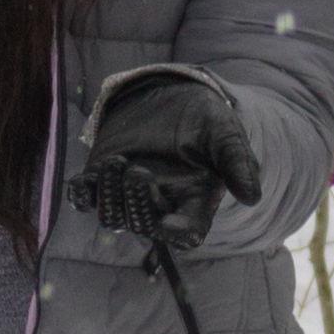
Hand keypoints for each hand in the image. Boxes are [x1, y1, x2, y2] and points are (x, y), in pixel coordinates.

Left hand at [70, 72, 257, 252]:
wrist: (171, 99)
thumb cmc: (203, 121)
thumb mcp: (225, 134)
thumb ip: (238, 162)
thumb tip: (252, 197)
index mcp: (193, 203)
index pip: (186, 234)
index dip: (177, 233)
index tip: (170, 223)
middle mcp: (160, 206)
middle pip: (143, 225)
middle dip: (138, 203)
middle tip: (139, 169)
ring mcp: (128, 196)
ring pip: (112, 217)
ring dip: (110, 196)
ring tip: (117, 162)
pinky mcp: (103, 180)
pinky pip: (84, 199)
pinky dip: (80, 194)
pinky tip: (86, 179)